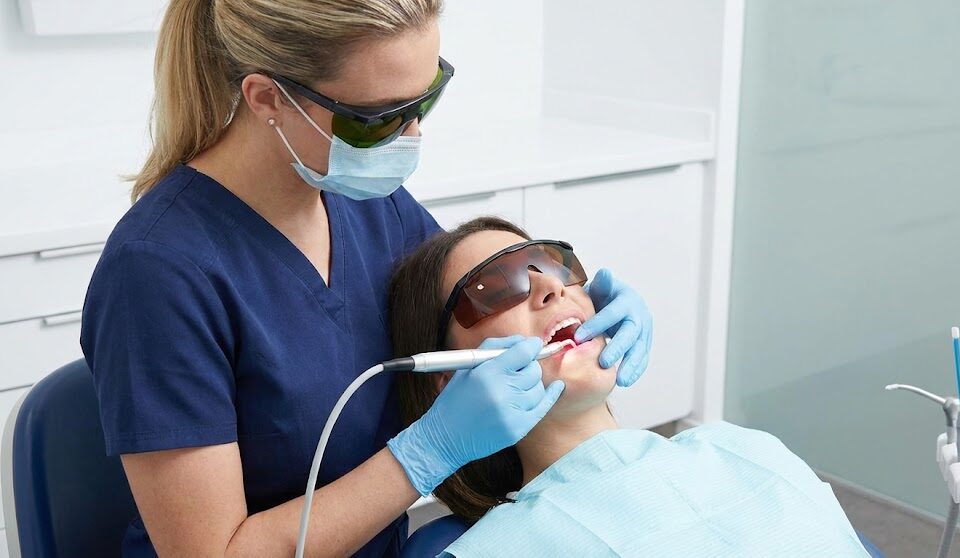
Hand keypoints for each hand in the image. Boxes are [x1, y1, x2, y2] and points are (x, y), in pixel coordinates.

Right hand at [387, 336, 564, 495]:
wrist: (445, 437)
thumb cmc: (455, 399)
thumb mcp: (467, 367)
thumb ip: (495, 347)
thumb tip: (524, 341)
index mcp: (487, 373)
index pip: (523, 352)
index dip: (532, 346)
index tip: (535, 345)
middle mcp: (502, 392)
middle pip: (533, 370)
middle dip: (529, 366)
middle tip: (519, 369)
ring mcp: (512, 412)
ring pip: (539, 388)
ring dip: (532, 383)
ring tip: (517, 386)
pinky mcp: (518, 428)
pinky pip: (543, 407)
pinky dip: (551, 395)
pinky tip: (556, 387)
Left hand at [574, 268, 652, 386]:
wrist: (620, 302)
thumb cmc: (606, 296)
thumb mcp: (602, 286)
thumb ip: (602, 283)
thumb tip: (604, 273)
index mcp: (626, 300)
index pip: (612, 313)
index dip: (597, 324)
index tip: (579, 337)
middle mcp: (639, 316)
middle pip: (630, 333)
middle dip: (617, 348)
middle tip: (603, 362)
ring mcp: (644, 331)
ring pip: (639, 349)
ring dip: (630, 365)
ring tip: (620, 381)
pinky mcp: (644, 344)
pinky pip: (642, 358)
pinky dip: (636, 370)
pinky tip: (626, 381)